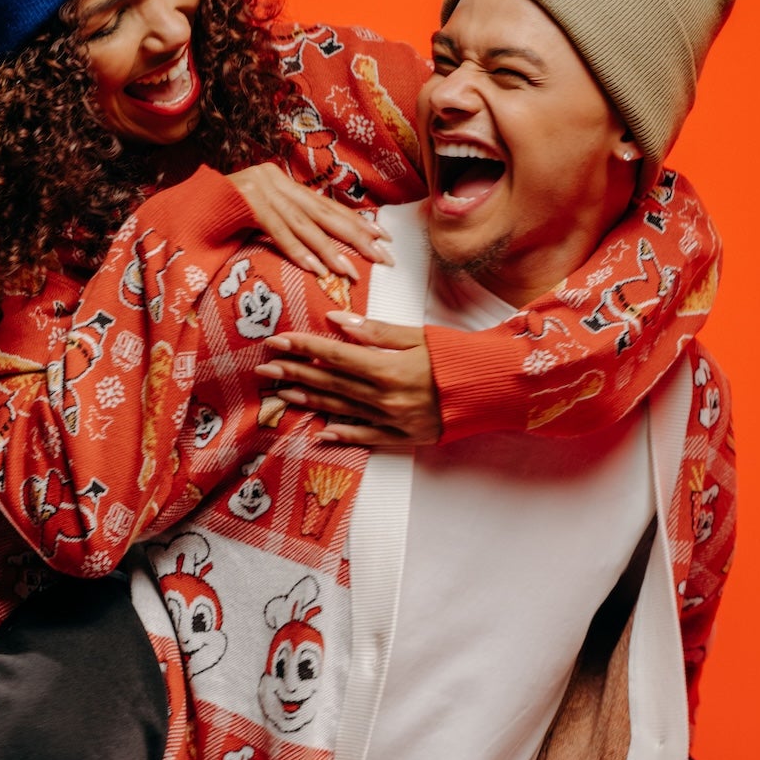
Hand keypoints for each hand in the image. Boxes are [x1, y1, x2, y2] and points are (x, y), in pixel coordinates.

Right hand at [226, 163, 392, 280]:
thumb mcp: (258, 223)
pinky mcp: (243, 201)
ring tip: (351, 272)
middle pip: (324, 212)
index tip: (384, 239)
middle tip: (384, 257)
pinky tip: (317, 269)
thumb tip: (323, 249)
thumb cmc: (217, 224)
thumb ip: (288, 227)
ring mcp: (258, 187)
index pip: (327, 205)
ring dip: (330, 251)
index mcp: (281, 182)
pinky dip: (298, 251)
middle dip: (357, 237)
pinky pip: (276, 230)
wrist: (175, 212)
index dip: (358, 223)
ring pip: (304, 224)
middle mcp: (274, 180)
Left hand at [254, 313, 441, 447]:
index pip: (334, 354)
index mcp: (387, 368)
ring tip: (283, 392)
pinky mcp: (405, 437)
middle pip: (331, 382)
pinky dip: (343, 433)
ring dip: (310, 399)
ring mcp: (393, 421)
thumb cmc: (458, 356)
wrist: (493, 389)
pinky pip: (368, 437)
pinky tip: (321, 430)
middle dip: (295, 372)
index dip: (303, 346)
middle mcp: (384, 398)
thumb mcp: (418, 335)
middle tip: (265, 367)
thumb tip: (335, 322)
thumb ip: (375, 332)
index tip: (277, 340)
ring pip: (342, 408)